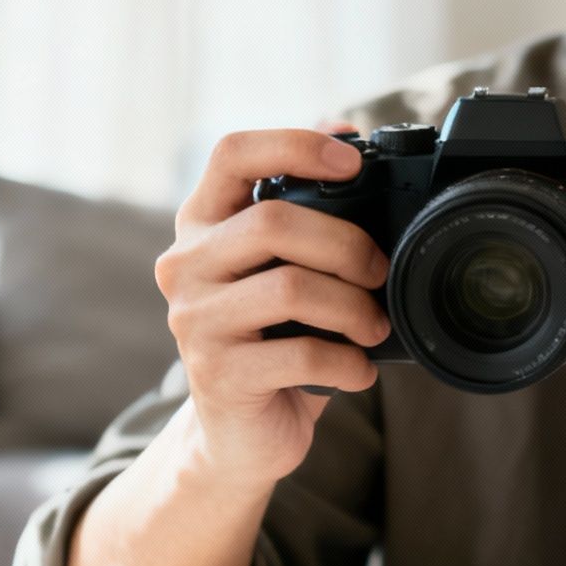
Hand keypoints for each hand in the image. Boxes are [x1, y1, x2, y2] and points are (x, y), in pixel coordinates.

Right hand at [153, 127, 392, 487]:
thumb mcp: (286, 266)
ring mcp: (193, 320)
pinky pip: (300, 353)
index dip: (294, 144)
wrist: (241, 433)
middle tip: (381, 272)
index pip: (232, 154)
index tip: (352, 160)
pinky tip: (360, 370)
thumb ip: (306, 208)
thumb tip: (346, 131)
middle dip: (348, 244)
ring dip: (354, 307)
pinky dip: (347, 361)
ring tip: (375, 327)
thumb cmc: (275, 337)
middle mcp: (185, 263)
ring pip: (291, 287)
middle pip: (274, 221)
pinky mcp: (216, 374)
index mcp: (203, 223)